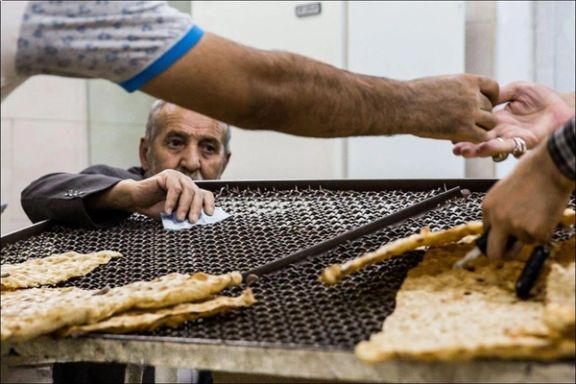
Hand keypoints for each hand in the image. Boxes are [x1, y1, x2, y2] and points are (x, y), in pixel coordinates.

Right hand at [99, 170, 214, 221]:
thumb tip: (197, 221)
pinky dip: (172, 201)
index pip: (206, 195)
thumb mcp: (174, 214)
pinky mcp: (167, 175)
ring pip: (188, 190)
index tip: (209, 215)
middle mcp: (186, 182)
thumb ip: (185, 215)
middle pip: (198, 194)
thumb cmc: (156, 208)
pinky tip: (167, 210)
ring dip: (184, 206)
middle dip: (196, 209)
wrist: (137, 200)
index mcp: (191, 191)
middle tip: (192, 221)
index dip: (209, 204)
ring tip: (178, 218)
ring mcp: (178, 177)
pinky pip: (174, 188)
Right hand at [406, 74, 498, 141]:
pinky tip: (461, 138)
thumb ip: (453, 90)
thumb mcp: (439, 84)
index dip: (490, 97)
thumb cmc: (412, 96)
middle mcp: (471, 95)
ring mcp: (469, 112)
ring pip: (490, 123)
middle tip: (464, 123)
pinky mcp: (463, 129)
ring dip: (479, 128)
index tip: (482, 105)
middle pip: (489, 107)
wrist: (402, 105)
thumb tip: (454, 98)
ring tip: (463, 131)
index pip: (492, 87)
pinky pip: (482, 137)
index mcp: (466, 81)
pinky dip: (475, 139)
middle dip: (480, 115)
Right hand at [453, 81, 573, 157]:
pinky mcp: (524, 142)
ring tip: (464, 151)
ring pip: (490, 148)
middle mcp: (502, 132)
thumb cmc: (542, 96)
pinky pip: (508, 147)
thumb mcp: (516, 89)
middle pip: (479, 142)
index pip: (476, 127)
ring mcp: (512, 139)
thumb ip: (499, 94)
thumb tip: (481, 96)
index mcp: (497, 120)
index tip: (452, 133)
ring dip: (476, 151)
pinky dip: (496, 148)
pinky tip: (485, 147)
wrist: (562, 105)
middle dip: (465, 147)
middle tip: (454, 148)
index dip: (464, 131)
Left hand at [482, 141, 573, 258]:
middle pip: (494, 252)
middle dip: (504, 254)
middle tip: (514, 250)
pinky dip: (544, 231)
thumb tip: (501, 227)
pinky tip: (546, 214)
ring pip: (523, 242)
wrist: (549, 167)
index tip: (505, 240)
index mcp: (488, 208)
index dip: (499, 236)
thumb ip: (499, 209)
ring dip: (531, 233)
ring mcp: (515, 227)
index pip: (487, 233)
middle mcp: (497, 220)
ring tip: (538, 212)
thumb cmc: (531, 173)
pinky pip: (539, 240)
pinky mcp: (534, 232)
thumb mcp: (503, 190)